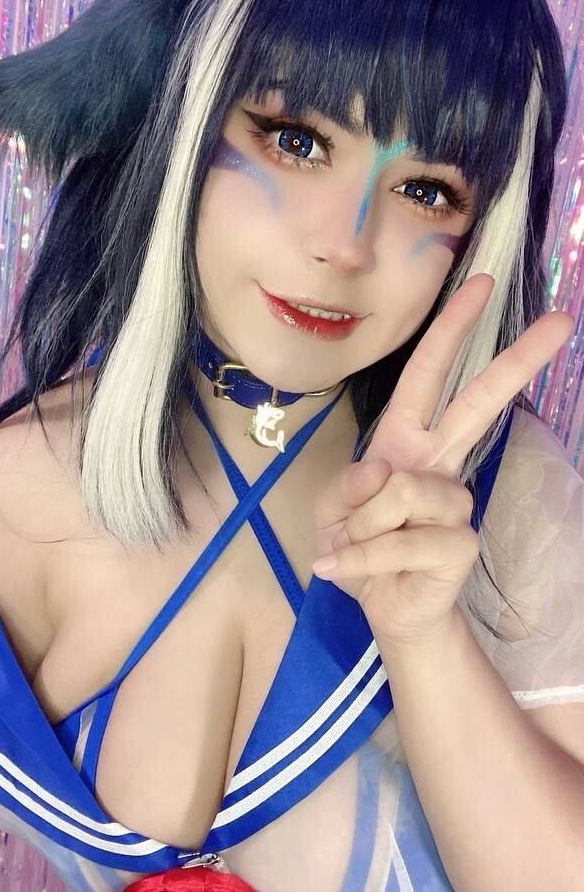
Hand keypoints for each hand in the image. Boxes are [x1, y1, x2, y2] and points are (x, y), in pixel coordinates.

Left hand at [312, 273, 573, 646]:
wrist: (379, 607)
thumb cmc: (357, 547)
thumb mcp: (331, 510)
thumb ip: (350, 485)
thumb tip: (388, 472)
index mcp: (406, 439)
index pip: (429, 375)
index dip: (451, 329)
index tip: (482, 284)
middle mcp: (438, 462)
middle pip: (477, 403)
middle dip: (516, 360)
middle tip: (562, 322)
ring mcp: (454, 502)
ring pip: (402, 490)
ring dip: (359, 525)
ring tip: (353, 547)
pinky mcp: (460, 543)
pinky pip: (399, 539)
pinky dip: (361, 559)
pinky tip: (343, 570)